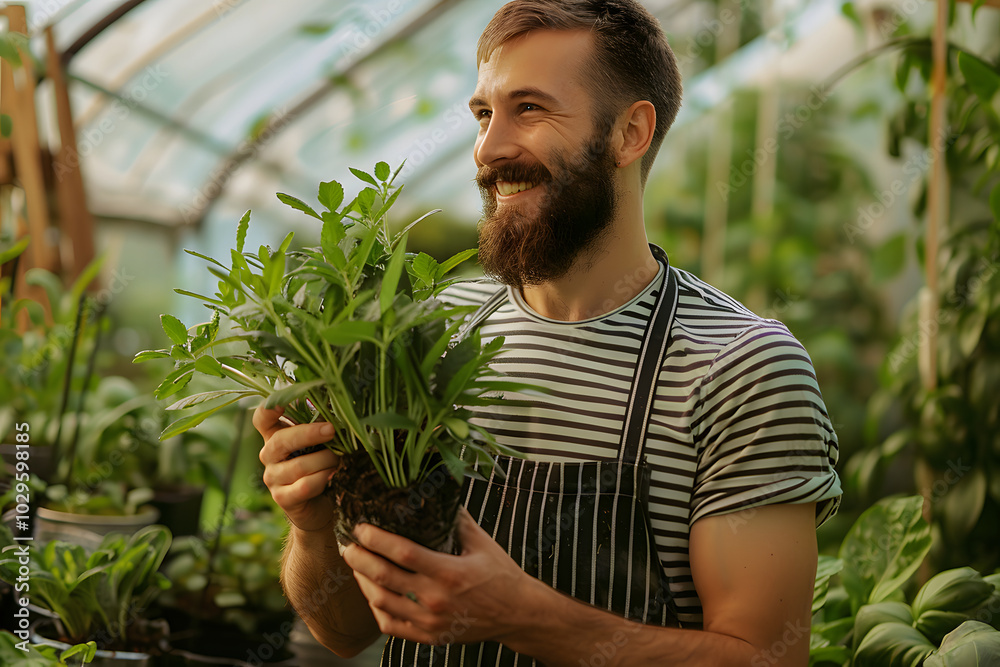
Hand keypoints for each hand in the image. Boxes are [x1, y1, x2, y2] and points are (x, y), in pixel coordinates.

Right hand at [255, 404, 340, 531]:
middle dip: (309, 434)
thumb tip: (336, 406)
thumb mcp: (318, 443)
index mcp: (274, 436)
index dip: (269, 408)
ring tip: (337, 459)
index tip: (282, 402)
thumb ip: (320, 426)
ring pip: (299, 465)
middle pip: (281, 440)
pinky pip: (305, 485)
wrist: (316, 506)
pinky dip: (323, 478)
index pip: (262, 418)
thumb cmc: (318, 466)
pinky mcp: (282, 498)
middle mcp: (268, 455)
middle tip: (331, 430)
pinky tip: (332, 475)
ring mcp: (273, 478)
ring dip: (324, 460)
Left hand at [342, 506, 532, 644]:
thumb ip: (458, 520)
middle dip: (359, 559)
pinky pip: (391, 626)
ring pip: (381, 602)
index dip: (377, 539)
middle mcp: (435, 599)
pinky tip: (374, 595)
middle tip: (349, 546)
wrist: (517, 615)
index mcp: (448, 572)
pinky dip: (377, 609)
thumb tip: (440, 494)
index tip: (362, 528)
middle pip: (384, 577)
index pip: (402, 553)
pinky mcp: (429, 636)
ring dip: (363, 582)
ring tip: (357, 566)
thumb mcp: (482, 543)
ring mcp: (430, 621)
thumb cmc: (502, 577)